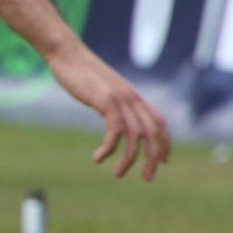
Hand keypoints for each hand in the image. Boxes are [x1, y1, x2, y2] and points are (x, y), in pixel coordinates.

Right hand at [46, 43, 170, 180]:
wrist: (67, 54)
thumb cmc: (80, 72)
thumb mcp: (102, 90)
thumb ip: (112, 103)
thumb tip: (113, 117)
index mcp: (134, 96)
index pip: (160, 122)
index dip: (165, 143)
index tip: (162, 162)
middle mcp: (132, 98)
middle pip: (153, 133)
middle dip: (153, 159)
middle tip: (148, 178)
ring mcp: (120, 99)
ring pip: (136, 137)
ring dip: (129, 160)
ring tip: (118, 174)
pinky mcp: (106, 101)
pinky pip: (115, 131)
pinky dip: (109, 149)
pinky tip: (98, 158)